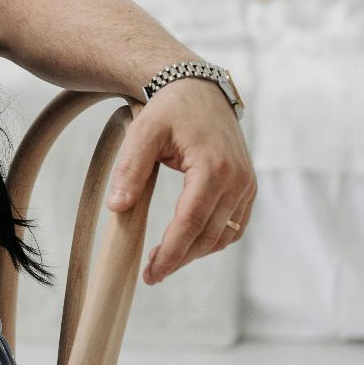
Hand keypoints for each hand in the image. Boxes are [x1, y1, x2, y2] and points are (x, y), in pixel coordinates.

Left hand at [105, 78, 255, 284]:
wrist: (198, 90)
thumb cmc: (168, 110)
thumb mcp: (142, 133)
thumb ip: (129, 170)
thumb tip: (117, 208)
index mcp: (213, 167)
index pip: (190, 222)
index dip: (171, 252)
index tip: (151, 274)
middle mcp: (237, 179)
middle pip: (208, 235)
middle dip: (180, 258)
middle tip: (152, 274)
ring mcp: (246, 184)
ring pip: (224, 235)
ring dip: (196, 253)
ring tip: (164, 262)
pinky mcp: (247, 187)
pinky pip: (234, 225)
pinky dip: (212, 239)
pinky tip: (188, 245)